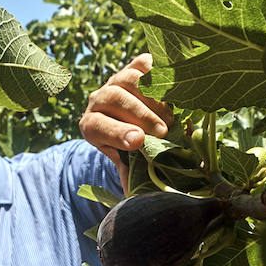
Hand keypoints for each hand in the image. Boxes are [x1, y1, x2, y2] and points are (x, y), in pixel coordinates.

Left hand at [81, 53, 173, 192]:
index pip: (97, 125)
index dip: (116, 133)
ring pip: (130, 79)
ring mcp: (116, 80)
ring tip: (171, 116)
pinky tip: (174, 88)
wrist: (137, 125)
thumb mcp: (129, 168)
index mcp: (91, 126)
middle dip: (140, 116)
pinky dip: (159, 71)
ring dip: (153, 98)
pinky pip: (144, 63)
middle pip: (114, 98)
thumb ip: (133, 179)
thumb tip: (141, 202)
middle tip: (164, 132)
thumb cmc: (134, 154)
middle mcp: (99, 100)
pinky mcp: (134, 66)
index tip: (138, 142)